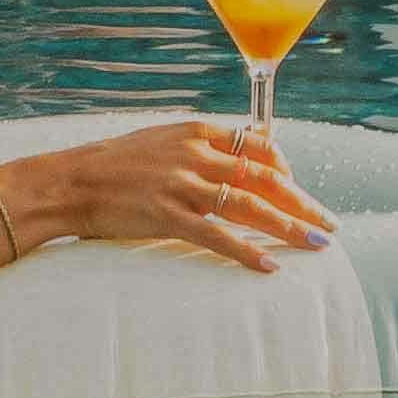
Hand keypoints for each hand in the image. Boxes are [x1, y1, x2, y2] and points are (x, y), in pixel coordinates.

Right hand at [14, 119, 332, 272]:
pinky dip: (246, 252)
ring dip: (289, 226)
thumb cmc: (111, 165)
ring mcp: (182, 184)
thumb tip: (233, 153)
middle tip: (329, 223)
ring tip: (316, 243)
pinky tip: (269, 266)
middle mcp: (195, 154)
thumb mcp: (158, 140)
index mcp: (195, 131)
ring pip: (250, 206)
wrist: (67, 182)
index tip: (298, 187)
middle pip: (264, 178)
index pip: (257, 146)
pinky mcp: (168, 215)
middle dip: (302, 202)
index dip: (285, 169)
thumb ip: (196, 146)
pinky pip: (218, 236)